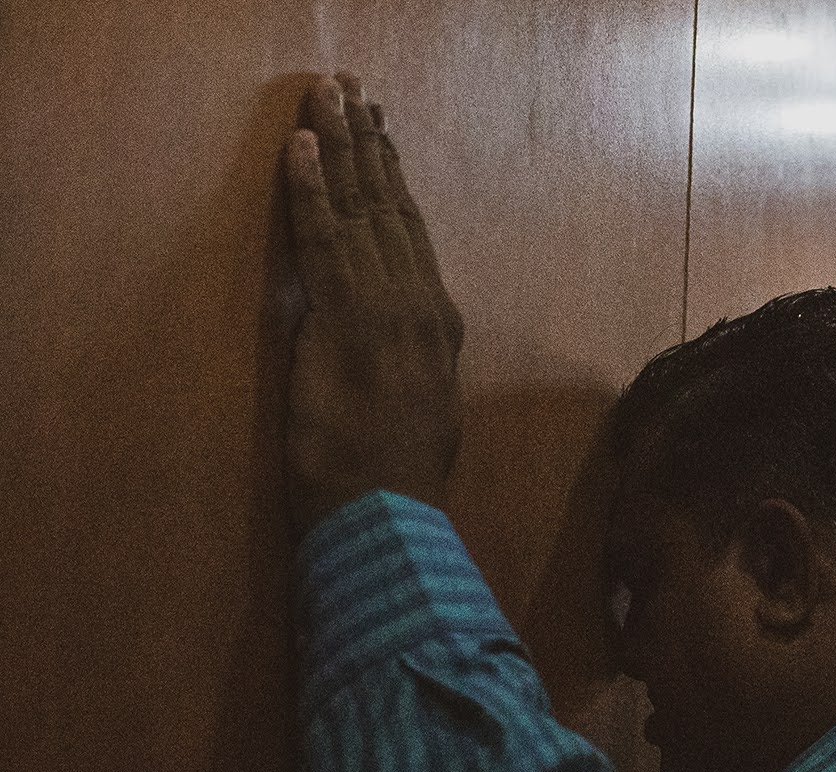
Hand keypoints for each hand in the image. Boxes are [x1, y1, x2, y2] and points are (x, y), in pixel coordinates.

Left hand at [281, 73, 464, 531]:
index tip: (380, 136)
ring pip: (362, 210)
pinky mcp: (346, 318)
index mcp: (438, 330)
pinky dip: (311, 189)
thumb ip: (403, 367)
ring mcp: (388, 309)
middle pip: (391, 210)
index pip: (412, 237)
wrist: (387, 517)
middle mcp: (422, 308)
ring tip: (327, 97)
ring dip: (339, 147)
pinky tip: (300, 146)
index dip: (393, 182)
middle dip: (368, 146)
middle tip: (350, 92)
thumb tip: (387, 348)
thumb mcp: (416, 415)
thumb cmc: (395, 483)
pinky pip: (326, 238)